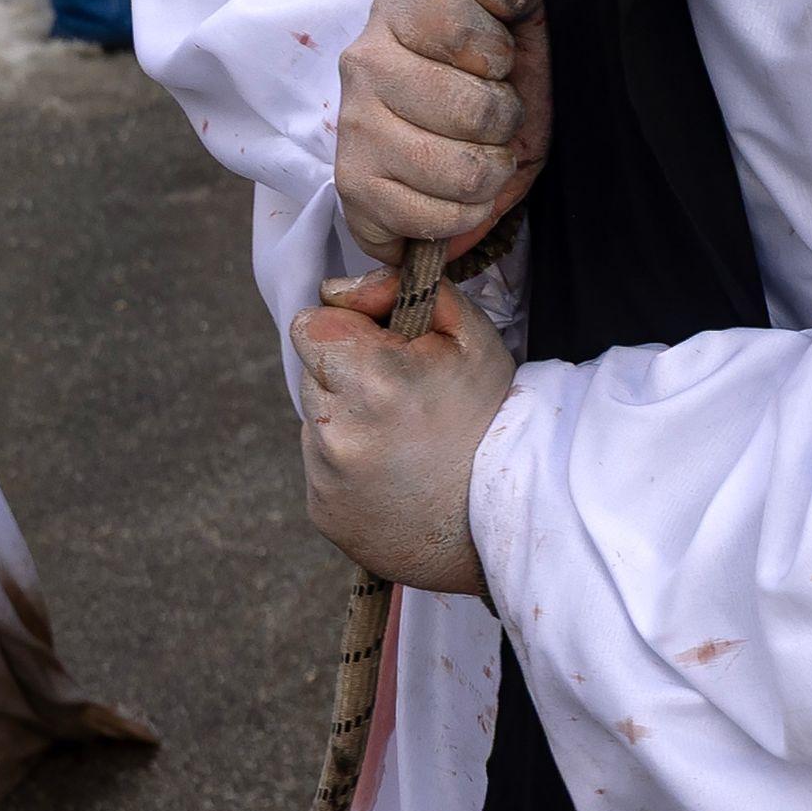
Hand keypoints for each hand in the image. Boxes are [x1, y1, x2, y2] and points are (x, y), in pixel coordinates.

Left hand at [288, 267, 511, 593]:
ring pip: (318, 415)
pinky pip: (322, 462)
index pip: (310, 325)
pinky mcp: (322, 508)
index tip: (386, 347)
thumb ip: (401, 290)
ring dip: (350, 414)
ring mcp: (325, 475)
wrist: (501, 521)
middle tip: (403, 395)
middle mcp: (338, 431)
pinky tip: (395, 471)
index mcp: (371, 380)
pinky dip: (351, 460)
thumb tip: (336, 289)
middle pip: (314, 370)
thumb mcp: (471, 336)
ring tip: (404, 437)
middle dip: (349, 370)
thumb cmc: (491, 420)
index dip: (348, 326)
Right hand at [334, 0, 547, 269]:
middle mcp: (362, 62)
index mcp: (400, 10)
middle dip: (504, 124)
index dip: (500, 56)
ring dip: (490, 175)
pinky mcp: (353, 190)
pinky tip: (454, 194)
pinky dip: (463, 215)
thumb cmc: (488, 86)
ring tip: (478, 158)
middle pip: (474, 110)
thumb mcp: (518, 34)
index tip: (495, 64)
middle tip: (492, 121)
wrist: (456, 151)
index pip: (462, 28)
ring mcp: (352, 129)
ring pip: (461, 171)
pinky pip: (433, 219)